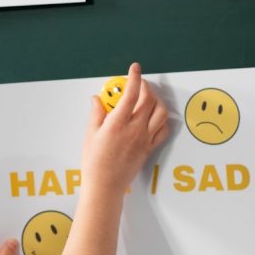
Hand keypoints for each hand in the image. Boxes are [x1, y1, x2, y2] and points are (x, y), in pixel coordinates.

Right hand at [81, 63, 169, 194]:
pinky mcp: (149, 148)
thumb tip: (97, 99)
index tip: (134, 69)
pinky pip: (163, 130)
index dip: (134, 78)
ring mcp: (145, 139)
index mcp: (118, 123)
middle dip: (146, 87)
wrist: (105, 185)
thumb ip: (96, 113)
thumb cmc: (95, 162)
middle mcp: (135, 129)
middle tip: (139, 83)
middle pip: (149, 100)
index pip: (131, 93)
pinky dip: (162, 119)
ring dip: (156, 101)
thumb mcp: (91, 133)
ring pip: (161, 113)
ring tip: (148, 97)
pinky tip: (155, 117)